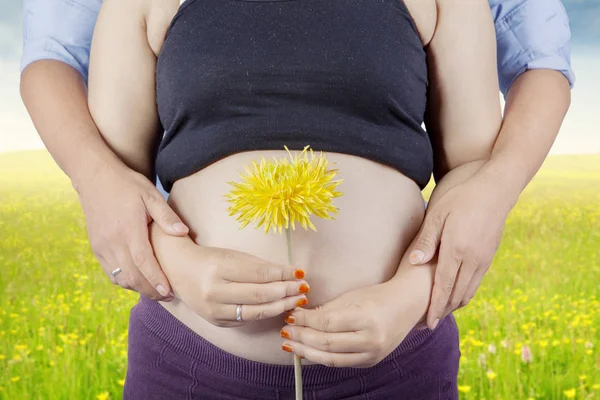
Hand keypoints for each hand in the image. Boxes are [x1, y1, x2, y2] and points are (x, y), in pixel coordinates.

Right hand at [76, 162, 188, 300]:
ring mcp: (101, 246)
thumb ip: (166, 216)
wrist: (95, 177)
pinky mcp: (96, 247)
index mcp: (128, 229)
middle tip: (168, 295)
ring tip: (155, 291)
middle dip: (150, 290)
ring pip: (120, 278)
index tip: (168, 290)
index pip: (143, 262)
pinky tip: (138, 280)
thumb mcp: (151, 195)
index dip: (156, 279)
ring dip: (138, 288)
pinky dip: (124, 281)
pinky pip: (110, 272)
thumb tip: (184, 233)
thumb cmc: (127, 185)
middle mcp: (112, 241)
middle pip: (131, 276)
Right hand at [164, 242, 309, 327]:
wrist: (180, 271)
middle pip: (260, 295)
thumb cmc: (212, 259)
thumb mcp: (234, 255)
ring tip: (297, 300)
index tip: (300, 273)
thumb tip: (292, 274)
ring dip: (281, 306)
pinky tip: (279, 307)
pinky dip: (266, 313)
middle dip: (286, 292)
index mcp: (219, 269)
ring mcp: (214, 310)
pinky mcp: (217, 322)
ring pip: (256, 312)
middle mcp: (214, 292)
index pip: (260, 274)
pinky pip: (247, 319)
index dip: (283, 274)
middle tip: (304, 288)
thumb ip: (261, 266)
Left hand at [278, 280, 421, 367]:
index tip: (291, 316)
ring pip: (331, 359)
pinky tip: (307, 350)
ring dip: (306, 352)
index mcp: (366, 318)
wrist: (407, 306)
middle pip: (326, 343)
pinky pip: (339, 363)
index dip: (304, 321)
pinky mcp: (370, 362)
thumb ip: (326, 310)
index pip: (326, 324)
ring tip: (290, 344)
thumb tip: (299, 317)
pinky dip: (321, 357)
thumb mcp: (352, 297)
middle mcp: (371, 340)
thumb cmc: (378, 297)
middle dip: (301, 337)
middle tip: (286, 330)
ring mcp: (372, 355)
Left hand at [408, 166, 512, 328]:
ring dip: (454, 305)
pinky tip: (454, 296)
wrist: (497, 189)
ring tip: (439, 314)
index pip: (444, 287)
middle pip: (456, 295)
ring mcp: (484, 260)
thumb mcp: (437, 214)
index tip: (427, 323)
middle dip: (442, 312)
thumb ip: (427, 240)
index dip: (434, 307)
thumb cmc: (462, 198)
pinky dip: (464, 294)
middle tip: (428, 324)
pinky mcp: (489, 257)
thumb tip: (414, 263)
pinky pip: (475, 283)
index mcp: (458, 250)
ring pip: (468, 292)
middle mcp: (473, 260)